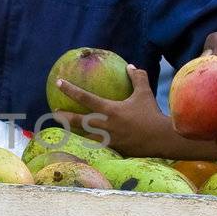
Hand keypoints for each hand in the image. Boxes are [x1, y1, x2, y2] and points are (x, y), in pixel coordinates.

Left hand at [51, 66, 168, 156]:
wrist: (161, 139)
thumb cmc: (152, 114)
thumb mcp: (145, 93)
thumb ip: (137, 77)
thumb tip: (130, 66)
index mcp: (110, 109)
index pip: (85, 97)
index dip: (70, 89)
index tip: (58, 82)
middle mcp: (105, 125)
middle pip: (78, 121)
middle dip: (64, 117)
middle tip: (54, 112)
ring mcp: (108, 139)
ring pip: (84, 136)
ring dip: (73, 132)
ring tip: (64, 129)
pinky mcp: (113, 149)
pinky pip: (97, 146)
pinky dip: (89, 143)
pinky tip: (82, 143)